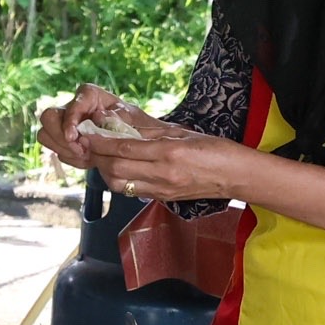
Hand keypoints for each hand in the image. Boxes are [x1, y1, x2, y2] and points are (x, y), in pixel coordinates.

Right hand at [36, 83, 159, 168]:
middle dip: (60, 137)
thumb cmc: (137, 126)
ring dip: (64, 149)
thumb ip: (118, 116)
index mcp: (89, 95)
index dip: (69, 121)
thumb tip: (99, 117)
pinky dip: (70, 158)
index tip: (74, 137)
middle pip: (48, 117)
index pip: (71, 104)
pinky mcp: (64, 139)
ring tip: (87, 157)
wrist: (137, 141)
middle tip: (80, 151)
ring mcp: (65, 123)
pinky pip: (55, 149)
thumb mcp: (134, 119)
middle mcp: (73, 106)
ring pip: (46, 135)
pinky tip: (87, 160)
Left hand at [83, 126, 243, 204]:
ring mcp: (162, 189)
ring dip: (105, 171)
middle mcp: (162, 174)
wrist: (238, 176)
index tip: (87, 134)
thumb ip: (151, 132)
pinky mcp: (163, 198)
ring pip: (119, 184)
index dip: (100, 142)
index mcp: (168, 152)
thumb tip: (121, 126)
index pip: (123, 148)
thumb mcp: (183, 133)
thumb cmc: (215, 149)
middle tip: (90, 145)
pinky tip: (119, 170)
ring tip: (102, 158)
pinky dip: (119, 180)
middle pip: (115, 169)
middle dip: (97, 157)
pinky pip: (132, 191)